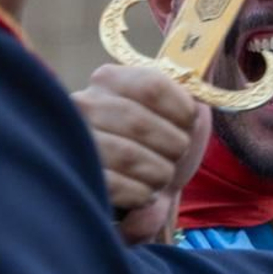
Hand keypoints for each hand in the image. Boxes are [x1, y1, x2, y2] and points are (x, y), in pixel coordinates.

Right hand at [73, 64, 209, 245]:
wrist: (134, 186)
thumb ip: (188, 103)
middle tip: (178, 155)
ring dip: (158, 172)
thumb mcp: (173, 116)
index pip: (152, 86)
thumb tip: (197, 107)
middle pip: (140, 122)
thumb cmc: (156, 145)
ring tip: (163, 176)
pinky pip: (115, 185)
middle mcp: (85, 104)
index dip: (180, 109)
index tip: (189, 123)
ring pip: (127, 156)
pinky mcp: (76, 176)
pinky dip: (141, 193)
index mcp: (110, 80)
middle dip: (172, 145)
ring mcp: (76, 141)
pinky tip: (146, 193)